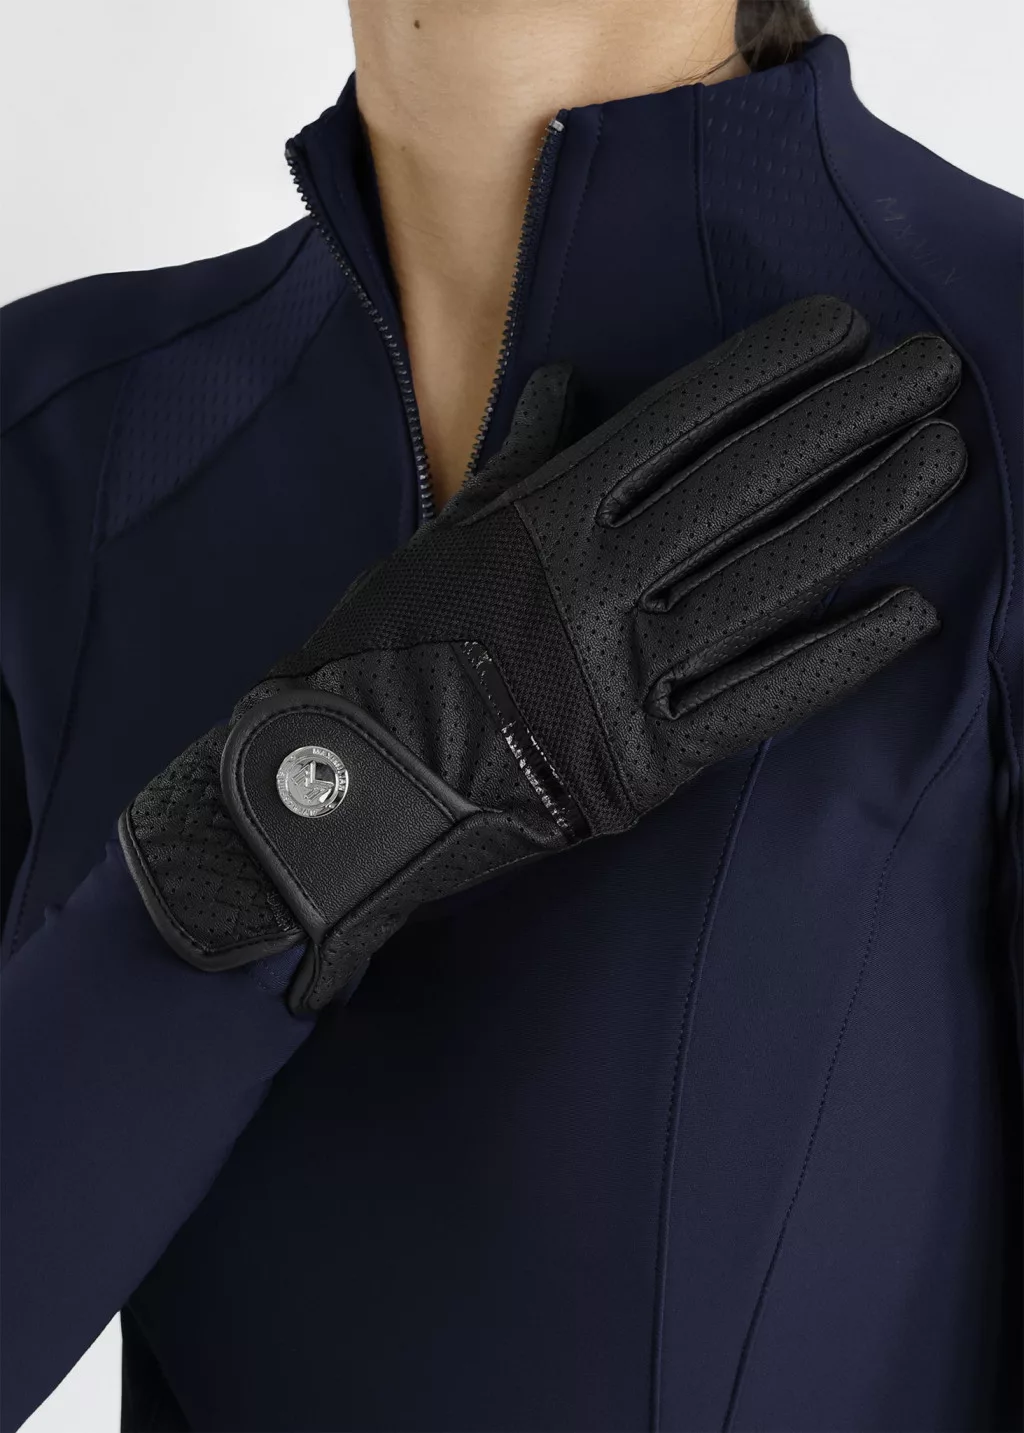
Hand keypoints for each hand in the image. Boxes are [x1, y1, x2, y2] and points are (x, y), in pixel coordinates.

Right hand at [119, 295, 965, 1012]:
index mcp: (544, 516)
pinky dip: (838, 655)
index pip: (680, 421)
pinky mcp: (645, 762)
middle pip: (746, 485)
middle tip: (934, 370)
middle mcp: (597, 582)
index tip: (844, 326)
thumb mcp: (442, 536)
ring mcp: (626, 671)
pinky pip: (761, 698)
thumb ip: (519, 458)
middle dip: (849, 420)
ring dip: (865, 514)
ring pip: (771, 579)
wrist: (338, 785)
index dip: (769, 368)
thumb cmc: (380, 653)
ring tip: (941, 461)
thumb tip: (568, 385)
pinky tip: (911, 612)